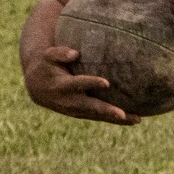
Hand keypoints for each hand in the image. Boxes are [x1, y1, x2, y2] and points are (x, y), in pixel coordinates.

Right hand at [23, 43, 138, 125]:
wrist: (36, 88)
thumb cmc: (46, 66)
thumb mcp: (47, 56)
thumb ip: (60, 53)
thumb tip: (75, 53)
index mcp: (62, 85)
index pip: (78, 84)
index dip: (91, 83)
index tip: (106, 83)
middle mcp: (69, 101)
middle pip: (90, 106)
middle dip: (106, 110)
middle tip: (122, 113)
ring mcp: (76, 110)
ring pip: (98, 116)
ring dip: (116, 119)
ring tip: (136, 119)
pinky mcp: (82, 114)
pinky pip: (100, 118)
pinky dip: (115, 121)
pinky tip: (134, 120)